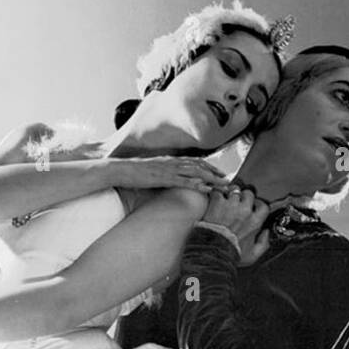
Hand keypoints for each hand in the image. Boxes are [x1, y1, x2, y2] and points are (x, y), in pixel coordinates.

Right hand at [113, 156, 227, 193]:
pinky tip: (206, 188)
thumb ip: (164, 175)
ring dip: (211, 178)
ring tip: (223, 185)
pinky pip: (183, 180)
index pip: (195, 162)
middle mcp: (173, 162)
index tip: (220, 174)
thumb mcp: (153, 173)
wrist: (120, 170)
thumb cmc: (134, 173)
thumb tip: (172, 181)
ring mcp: (169, 169)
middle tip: (228, 181)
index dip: (210, 167)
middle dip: (216, 173)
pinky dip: (196, 183)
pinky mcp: (163, 177)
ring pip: (196, 172)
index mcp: (171, 161)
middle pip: (200, 166)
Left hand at [200, 186, 271, 264]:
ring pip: (235, 190)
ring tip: (226, 198)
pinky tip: (215, 198)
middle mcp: (245, 211)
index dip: (258, 204)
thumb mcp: (253, 256)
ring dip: (231, 193)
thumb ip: (263, 244)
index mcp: (254, 222)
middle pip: (249, 194)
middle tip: (238, 202)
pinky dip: (217, 193)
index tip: (254, 206)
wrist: (212, 252)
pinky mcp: (217, 202)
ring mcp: (231, 205)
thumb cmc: (231, 255)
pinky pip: (219, 190)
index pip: (263, 206)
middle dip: (244, 197)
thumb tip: (266, 233)